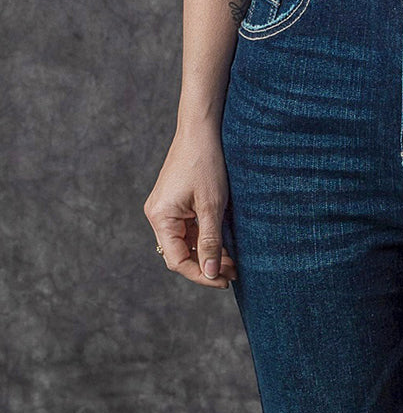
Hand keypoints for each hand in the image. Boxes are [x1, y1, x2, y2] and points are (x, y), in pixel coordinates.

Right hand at [144, 124, 237, 288]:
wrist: (201, 130)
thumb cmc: (206, 164)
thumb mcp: (212, 207)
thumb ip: (210, 242)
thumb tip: (211, 273)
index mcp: (161, 217)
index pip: (177, 260)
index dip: (200, 275)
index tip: (224, 281)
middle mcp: (158, 215)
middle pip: (180, 255)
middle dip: (207, 266)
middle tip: (234, 273)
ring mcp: (166, 210)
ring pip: (185, 244)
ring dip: (208, 254)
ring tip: (233, 261)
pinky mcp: (175, 205)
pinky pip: (188, 231)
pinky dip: (205, 240)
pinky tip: (224, 244)